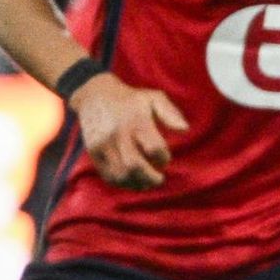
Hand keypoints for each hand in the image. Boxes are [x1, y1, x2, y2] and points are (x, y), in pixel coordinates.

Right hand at [71, 73, 186, 189]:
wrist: (95, 96)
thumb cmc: (131, 100)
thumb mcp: (154, 98)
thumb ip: (171, 113)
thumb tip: (185, 129)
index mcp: (136, 121)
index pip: (154, 148)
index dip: (163, 158)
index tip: (164, 158)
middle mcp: (118, 134)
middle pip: (135, 165)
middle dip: (151, 177)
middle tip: (159, 179)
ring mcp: (103, 144)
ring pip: (120, 174)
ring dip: (137, 183)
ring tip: (147, 183)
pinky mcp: (94, 152)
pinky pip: (108, 174)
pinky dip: (122, 183)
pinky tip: (132, 181)